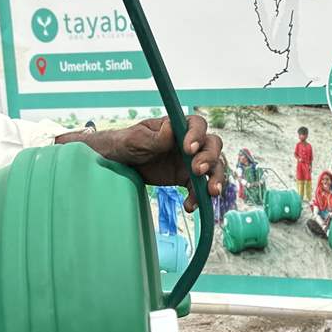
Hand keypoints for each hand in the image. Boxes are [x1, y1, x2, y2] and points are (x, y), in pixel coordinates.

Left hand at [73, 116, 225, 211]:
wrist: (117, 164)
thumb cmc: (125, 144)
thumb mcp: (135, 139)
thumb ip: (154, 137)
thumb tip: (172, 130)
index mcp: (177, 126)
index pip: (197, 125)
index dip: (197, 135)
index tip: (188, 149)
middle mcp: (189, 142)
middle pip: (212, 145)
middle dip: (210, 158)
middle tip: (197, 170)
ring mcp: (190, 161)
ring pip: (213, 167)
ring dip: (214, 179)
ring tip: (210, 193)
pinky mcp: (186, 179)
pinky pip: (199, 188)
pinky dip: (199, 198)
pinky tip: (189, 206)